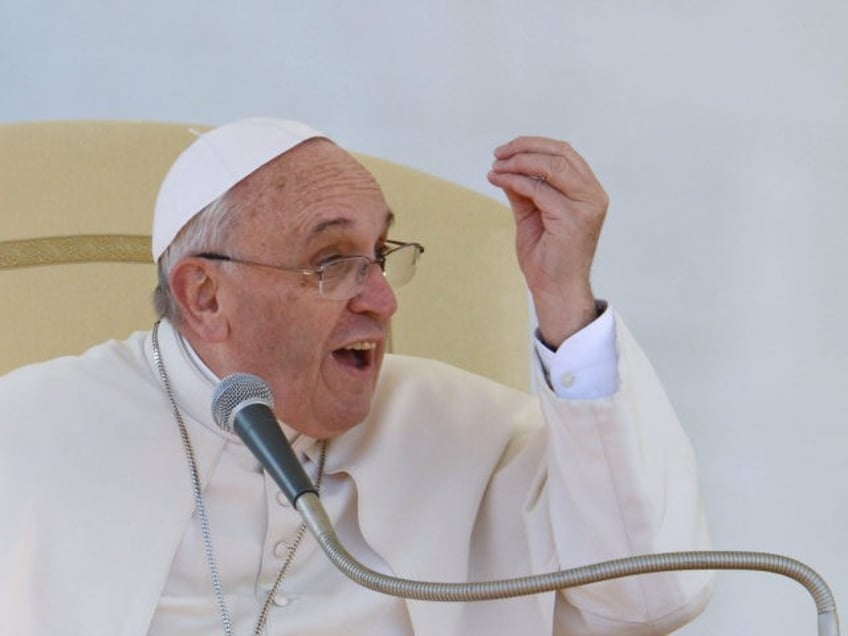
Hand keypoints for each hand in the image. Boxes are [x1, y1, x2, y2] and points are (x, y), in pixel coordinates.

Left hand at [487, 136, 608, 347]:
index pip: (565, 153)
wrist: (556, 290)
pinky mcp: (572, 218)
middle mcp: (593, 195)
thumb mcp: (532, 215)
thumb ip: (524, 191)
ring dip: (519, 163)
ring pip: (551, 166)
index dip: (534, 145)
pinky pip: (539, 189)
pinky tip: (499, 180)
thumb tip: (505, 168)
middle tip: (498, 154)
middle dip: (524, 148)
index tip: (506, 150)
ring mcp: (586, 206)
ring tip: (497, 167)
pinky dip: (516, 181)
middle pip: (560, 153)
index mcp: (589, 192)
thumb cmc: (548, 257)